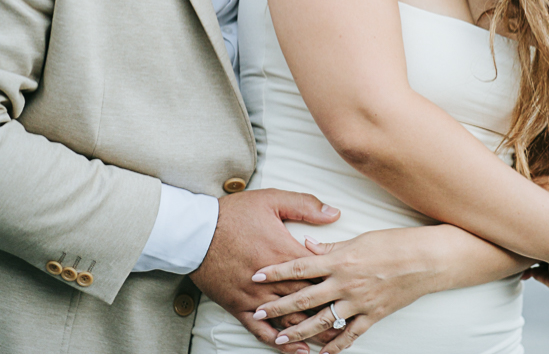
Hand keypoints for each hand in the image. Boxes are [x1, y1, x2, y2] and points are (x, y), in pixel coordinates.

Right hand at [189, 188, 340, 353]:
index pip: (318, 273)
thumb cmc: (233, 214)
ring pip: (289, 319)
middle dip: (330, 312)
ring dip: (310, 331)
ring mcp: (256, 297)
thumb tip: (333, 214)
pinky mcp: (240, 306)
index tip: (352, 288)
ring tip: (330, 341)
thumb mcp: (272, 199)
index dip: (336, 282)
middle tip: (349, 322)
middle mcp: (273, 281)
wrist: (196, 232)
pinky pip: (262, 330)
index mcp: (285, 253)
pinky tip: (293, 350)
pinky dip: (279, 342)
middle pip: (308, 301)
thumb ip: (305, 205)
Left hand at [245, 227, 445, 354]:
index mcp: (340, 259)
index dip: (276, 271)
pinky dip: (334, 347)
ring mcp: (358, 302)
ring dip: (298, 332)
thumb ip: (330, 246)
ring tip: (279, 340)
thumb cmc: (393, 243)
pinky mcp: (372, 316)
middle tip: (258, 314)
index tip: (256, 275)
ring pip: (322, 321)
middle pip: (305, 297)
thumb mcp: (359, 238)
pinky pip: (349, 336)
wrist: (425, 260)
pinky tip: (320, 356)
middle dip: (279, 307)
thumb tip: (306, 246)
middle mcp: (345, 283)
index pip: (300, 266)